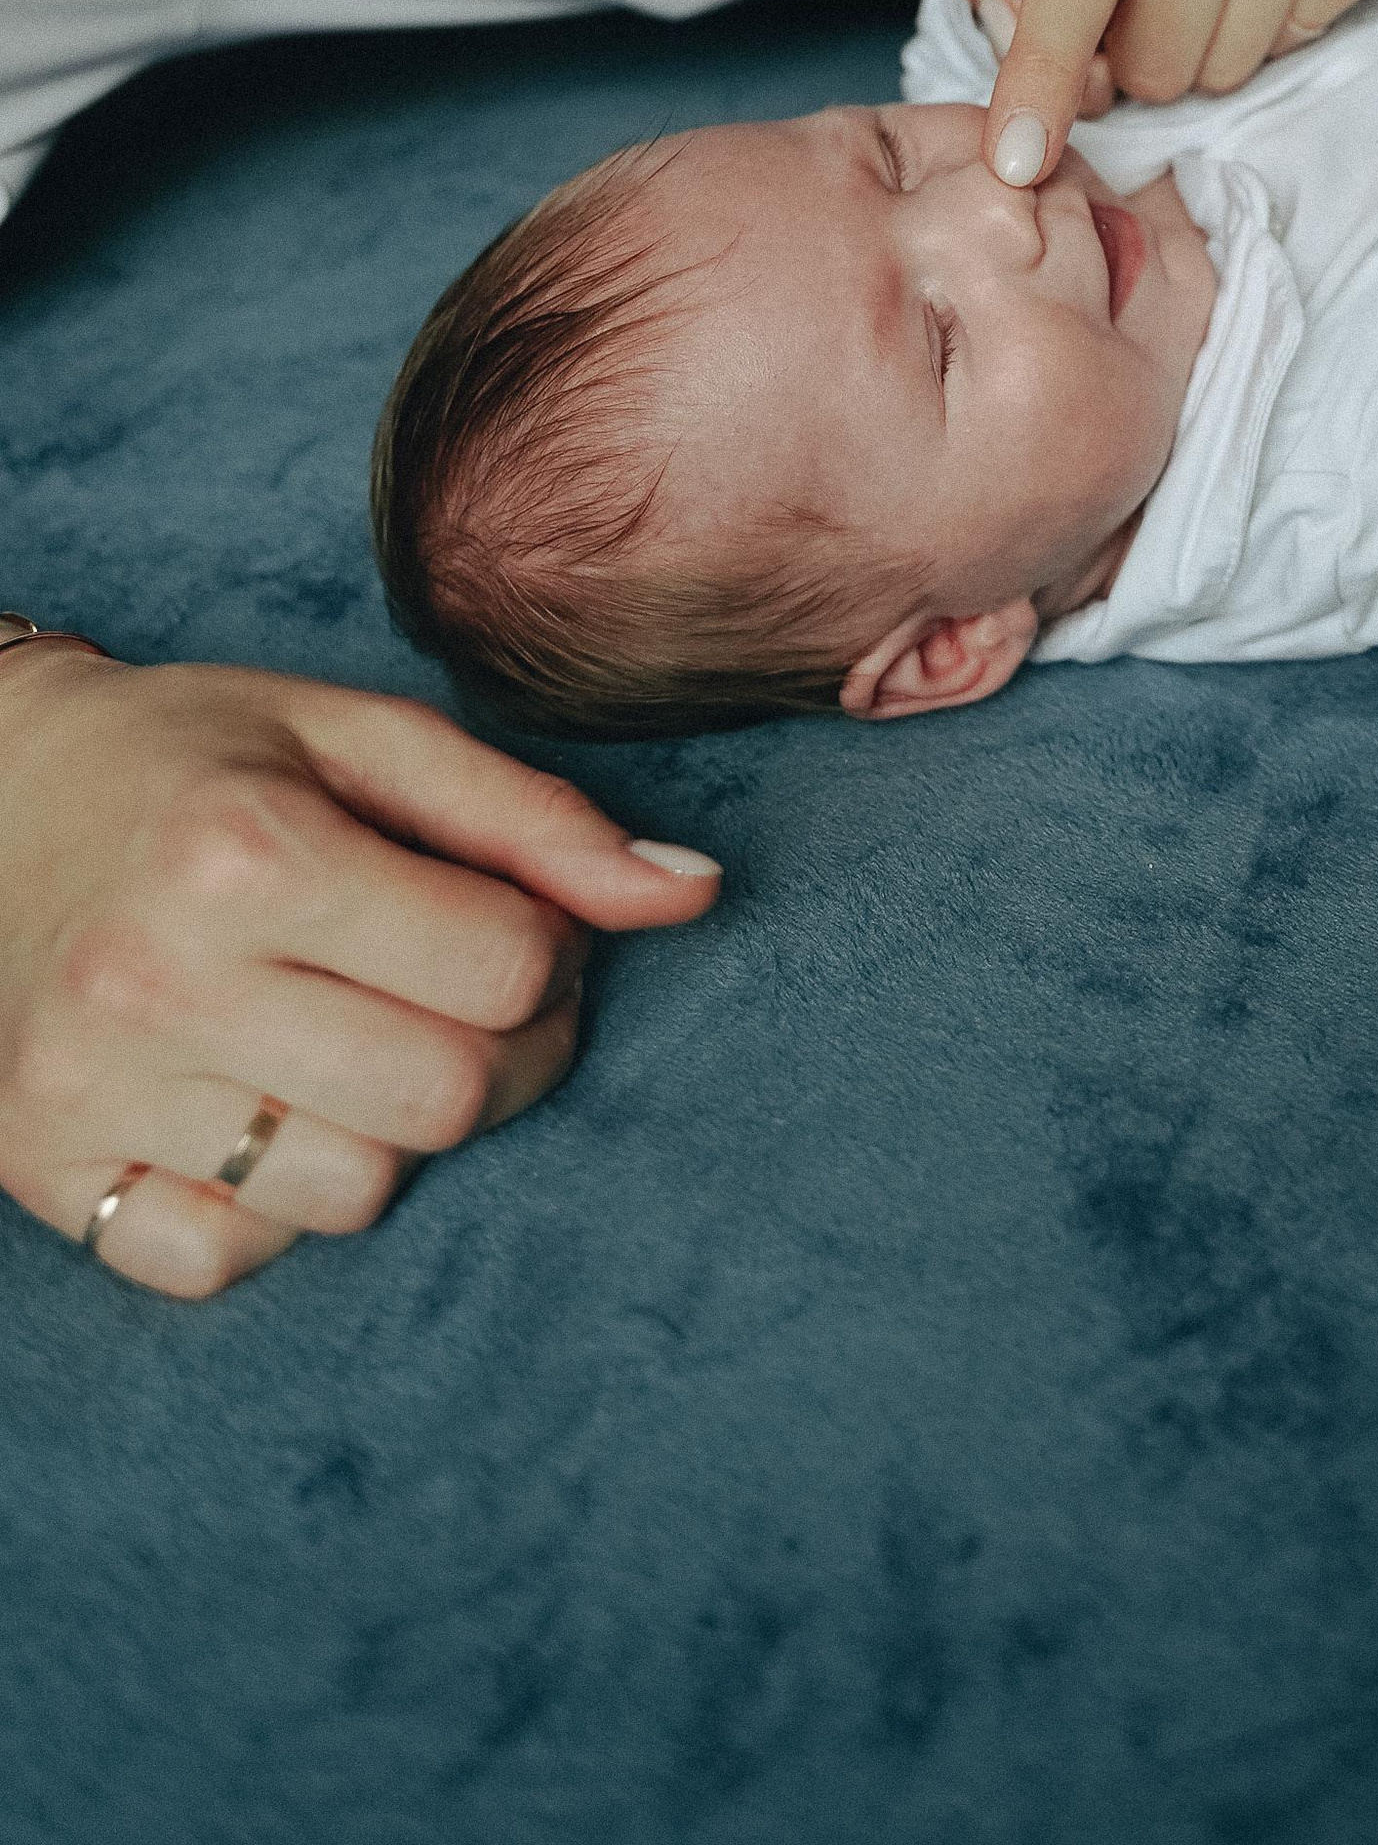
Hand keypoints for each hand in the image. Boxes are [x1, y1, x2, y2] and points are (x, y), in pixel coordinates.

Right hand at [0, 650, 719, 1298]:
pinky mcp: (39, 1167)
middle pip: (444, 1099)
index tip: (522, 922)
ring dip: (393, 1129)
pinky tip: (261, 1102)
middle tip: (472, 994)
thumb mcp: (365, 736)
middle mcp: (158, 980)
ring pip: (352, 1194)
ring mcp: (90, 1089)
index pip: (506, 968)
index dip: (556, 951)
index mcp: (248, 853)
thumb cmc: (201, 754)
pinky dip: (271, 1206)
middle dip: (505, 1052)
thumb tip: (693, 892)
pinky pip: (223, 1260)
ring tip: (360, 1038)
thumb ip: (533, 820)